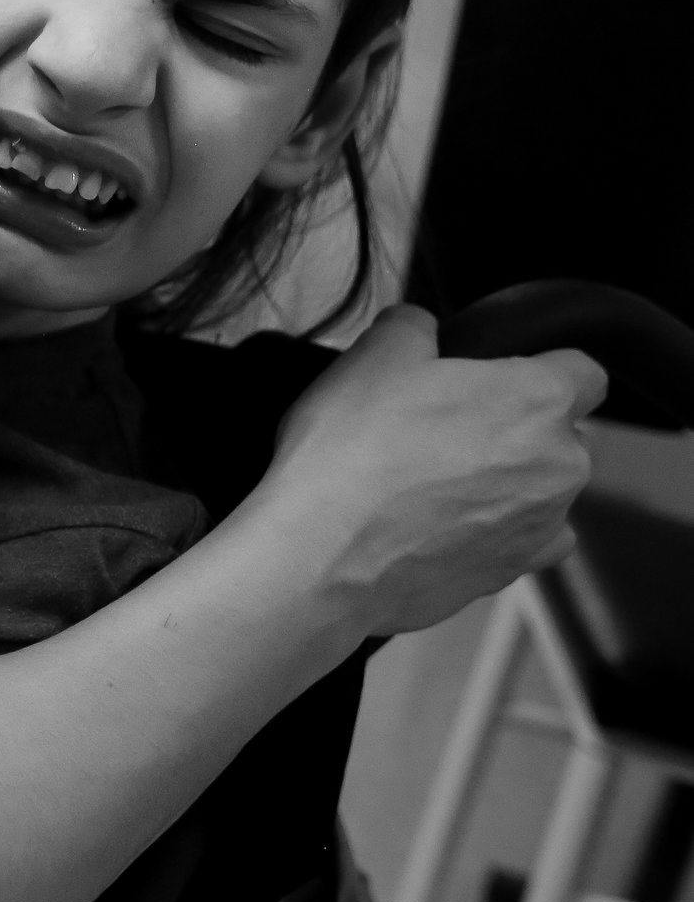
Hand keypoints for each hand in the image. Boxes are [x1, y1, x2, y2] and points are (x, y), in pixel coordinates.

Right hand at [255, 305, 604, 635]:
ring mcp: (540, 526)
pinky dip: (488, 532)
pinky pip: (519, 541)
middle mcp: (559, 465)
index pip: (583, 370)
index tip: (497, 377)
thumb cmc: (349, 455)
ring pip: (538, 489)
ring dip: (499, 482)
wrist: (317, 556)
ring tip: (424, 484)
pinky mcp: (509, 574)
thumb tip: (418, 329)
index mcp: (539, 399)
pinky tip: (437, 524)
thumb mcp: (369, 356)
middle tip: (439, 429)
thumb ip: (412, 327)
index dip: (538, 367)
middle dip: (511, 428)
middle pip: (558, 433)